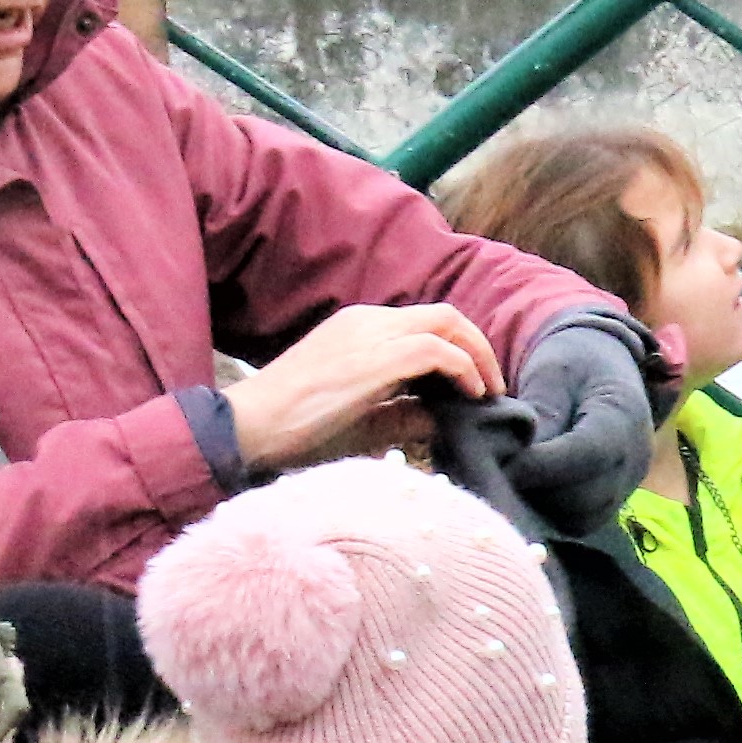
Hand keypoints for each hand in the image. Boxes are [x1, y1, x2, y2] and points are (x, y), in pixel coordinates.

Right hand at [222, 303, 502, 474]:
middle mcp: (366, 321)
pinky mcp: (375, 358)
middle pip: (443, 315)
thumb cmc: (294, 428)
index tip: (473, 383)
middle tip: (492, 384)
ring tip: (487, 392)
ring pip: (446, 323)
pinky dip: (462, 369)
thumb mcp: (359, 418)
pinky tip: (470, 396)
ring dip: (477, 356)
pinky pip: (436, 350)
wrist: (249, 426)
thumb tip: (442, 415)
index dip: (457, 348)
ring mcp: (370, 334)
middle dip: (477, 346)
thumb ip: (401, 412)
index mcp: (358, 328)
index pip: (422, 323)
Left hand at [497, 311, 667, 539]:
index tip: (504, 465)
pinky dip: (553, 515)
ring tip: (512, 484)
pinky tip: (528, 492)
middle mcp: (634, 458)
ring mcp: (627, 483)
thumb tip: (519, 458)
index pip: (587, 454)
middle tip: (499, 477)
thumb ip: (540, 413)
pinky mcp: (613, 499)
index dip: (542, 466)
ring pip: (583, 518)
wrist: (605, 365)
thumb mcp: (553, 374)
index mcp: (623, 416)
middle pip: (586, 496)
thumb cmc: (575, 363)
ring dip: (543, 508)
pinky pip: (582, 521)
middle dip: (539, 491)